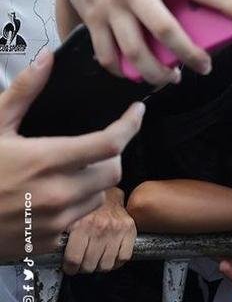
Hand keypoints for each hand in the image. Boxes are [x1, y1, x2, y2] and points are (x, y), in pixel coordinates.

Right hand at [0, 53, 143, 260]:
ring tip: (70, 171)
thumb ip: (24, 92)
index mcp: (47, 160)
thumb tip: (46, 59)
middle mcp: (57, 194)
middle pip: (113, 172)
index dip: (130, 125)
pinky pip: (78, 220)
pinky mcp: (48, 242)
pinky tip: (53, 195)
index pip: (109, 143)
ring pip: (99, 197)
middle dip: (111, 156)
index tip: (137, 112)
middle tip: (98, 145)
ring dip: (94, 182)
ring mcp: (54, 222)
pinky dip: (75, 206)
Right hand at [54, 0, 231, 85]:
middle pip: (166, 30)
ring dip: (157, 72)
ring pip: (135, 50)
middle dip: (190, 55)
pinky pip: (107, 54)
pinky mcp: (92, 18)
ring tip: (171, 77)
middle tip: (205, 66)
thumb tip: (204, 9)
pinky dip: (123, 70)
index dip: (225, 2)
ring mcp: (110, 5)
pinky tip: (136, 73)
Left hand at [63, 188, 136, 274]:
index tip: (70, 266)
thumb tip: (48, 249)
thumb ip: (60, 233)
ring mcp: (116, 229)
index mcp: (81, 224)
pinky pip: (123, 257)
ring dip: (99, 265)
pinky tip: (110, 255)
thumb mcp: (68, 216)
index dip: (70, 267)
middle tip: (82, 262)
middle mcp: (99, 227)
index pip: (74, 260)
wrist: (106, 189)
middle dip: (84, 267)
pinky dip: (116, 261)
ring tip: (95, 258)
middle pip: (89, 265)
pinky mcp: (129, 229)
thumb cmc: (86, 204)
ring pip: (106, 265)